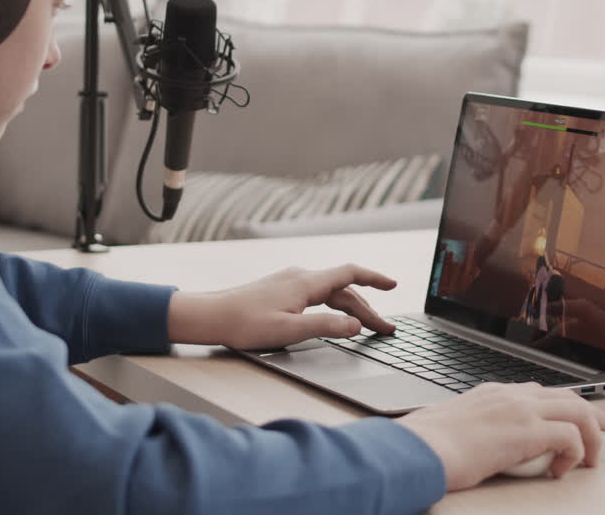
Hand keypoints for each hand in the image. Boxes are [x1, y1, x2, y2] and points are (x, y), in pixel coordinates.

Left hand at [167, 264, 397, 349]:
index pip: (350, 274)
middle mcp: (301, 277)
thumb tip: (356, 327)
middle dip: (368, 308)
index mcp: (306, 283)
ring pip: (330, 293)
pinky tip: (335, 317)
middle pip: (343, 289)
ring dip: (351, 309)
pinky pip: (317, 295)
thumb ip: (325, 328)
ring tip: (366, 327)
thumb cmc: (244, 324)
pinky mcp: (281, 290)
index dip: (374, 279)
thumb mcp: (290, 330)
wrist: (211, 316)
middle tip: (385, 329)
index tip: (393, 285)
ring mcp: (290, 282)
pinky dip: (334, 306)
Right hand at [397, 384, 604, 490]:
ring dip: (591, 437)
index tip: (580, 415)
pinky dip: (574, 455)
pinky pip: (571, 437)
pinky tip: (559, 471)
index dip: (565, 403)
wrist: (420, 447)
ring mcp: (521, 410)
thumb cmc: (428, 444)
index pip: (541, 391)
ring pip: (578, 411)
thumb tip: (479, 441)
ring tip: (588, 460)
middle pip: (568, 396)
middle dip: (594, 414)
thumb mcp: (454, 426)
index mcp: (494, 393)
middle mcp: (511, 395)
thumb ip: (475, 426)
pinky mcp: (527, 432)